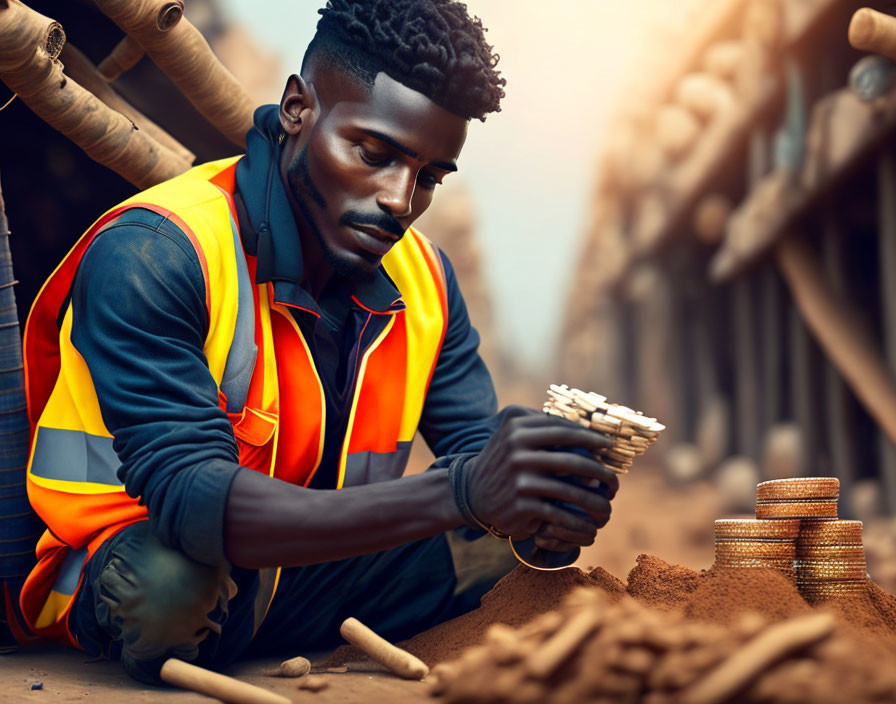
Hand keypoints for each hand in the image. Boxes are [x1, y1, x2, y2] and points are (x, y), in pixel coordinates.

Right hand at [463, 405, 618, 550]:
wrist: (471, 493)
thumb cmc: (503, 460)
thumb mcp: (513, 434)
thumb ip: (541, 424)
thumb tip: (583, 424)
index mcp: (517, 428)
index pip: (563, 431)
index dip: (590, 438)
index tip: (608, 445)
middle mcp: (517, 450)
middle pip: (572, 460)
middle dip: (600, 470)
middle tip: (613, 479)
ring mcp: (519, 478)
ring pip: (569, 489)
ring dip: (594, 499)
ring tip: (607, 501)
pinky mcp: (520, 503)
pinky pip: (558, 512)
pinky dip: (577, 520)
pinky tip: (590, 523)